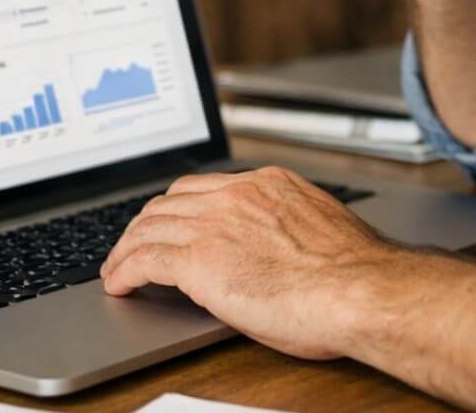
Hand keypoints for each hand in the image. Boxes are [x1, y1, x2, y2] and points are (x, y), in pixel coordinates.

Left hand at [100, 167, 401, 359]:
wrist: (358, 290)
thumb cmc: (354, 275)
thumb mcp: (319, 233)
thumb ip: (288, 231)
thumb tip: (282, 252)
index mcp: (268, 184)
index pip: (204, 188)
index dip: (179, 208)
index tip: (170, 223)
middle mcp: (237, 195)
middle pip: (170, 202)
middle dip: (147, 224)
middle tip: (134, 246)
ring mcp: (214, 224)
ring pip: (149, 227)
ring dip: (127, 248)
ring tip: (117, 269)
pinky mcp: (197, 259)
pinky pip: (143, 259)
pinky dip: (122, 270)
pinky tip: (118, 284)